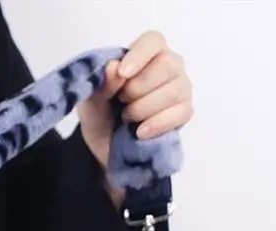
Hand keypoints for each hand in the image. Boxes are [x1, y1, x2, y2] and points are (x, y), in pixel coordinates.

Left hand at [78, 31, 193, 170]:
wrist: (105, 143)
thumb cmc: (100, 111)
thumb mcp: (91, 99)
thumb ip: (101, 83)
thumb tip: (113, 68)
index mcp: (146, 53)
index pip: (153, 40)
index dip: (139, 55)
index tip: (122, 73)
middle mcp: (169, 64)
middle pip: (166, 64)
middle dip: (137, 88)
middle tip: (121, 101)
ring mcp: (180, 87)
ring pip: (173, 91)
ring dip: (143, 109)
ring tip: (126, 118)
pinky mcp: (184, 111)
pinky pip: (180, 113)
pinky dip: (156, 124)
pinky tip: (140, 131)